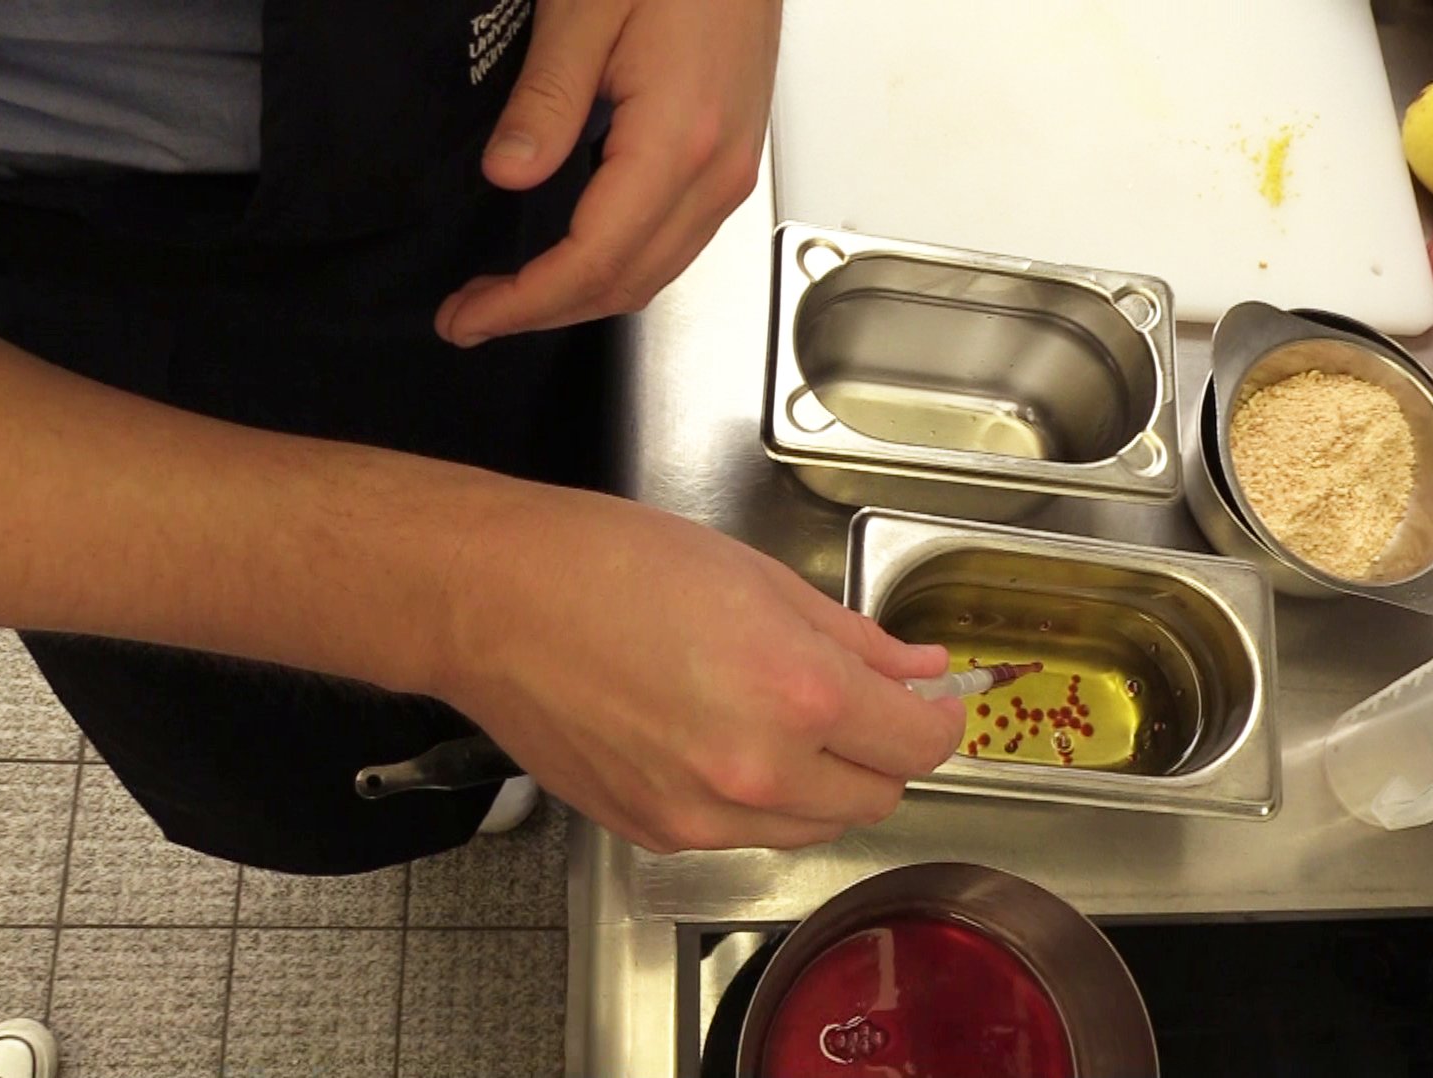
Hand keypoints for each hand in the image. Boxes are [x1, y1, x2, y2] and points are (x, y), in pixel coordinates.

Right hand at [432, 488, 965, 852]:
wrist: (494, 602)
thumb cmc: (611, 566)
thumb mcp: (759, 579)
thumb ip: (856, 638)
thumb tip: (919, 669)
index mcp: (800, 692)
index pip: (919, 745)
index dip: (938, 720)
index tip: (931, 702)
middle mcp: (759, 770)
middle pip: (876, 797)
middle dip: (881, 753)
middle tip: (859, 704)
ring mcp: (703, 814)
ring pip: (813, 827)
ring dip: (823, 785)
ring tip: (780, 718)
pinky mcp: (656, 833)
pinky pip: (743, 834)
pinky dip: (756, 800)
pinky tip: (720, 740)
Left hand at [435, 0, 781, 346]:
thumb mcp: (585, 9)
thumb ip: (547, 98)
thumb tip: (508, 175)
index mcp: (677, 143)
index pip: (594, 259)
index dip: (526, 301)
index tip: (468, 316)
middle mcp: (715, 175)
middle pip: (626, 284)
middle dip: (543, 313)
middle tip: (470, 317)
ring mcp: (730, 174)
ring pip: (654, 276)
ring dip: (580, 299)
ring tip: (511, 298)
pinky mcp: (730, 165)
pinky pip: (674, 248)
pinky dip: (617, 271)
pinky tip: (571, 261)